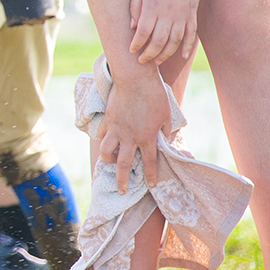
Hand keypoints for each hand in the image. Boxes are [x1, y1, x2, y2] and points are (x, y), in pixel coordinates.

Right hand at [99, 66, 172, 186]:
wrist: (135, 79)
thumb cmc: (154, 95)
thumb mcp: (166, 115)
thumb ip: (164, 131)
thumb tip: (164, 139)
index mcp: (147, 138)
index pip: (150, 163)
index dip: (151, 176)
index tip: (151, 185)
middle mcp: (130, 137)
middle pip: (124, 165)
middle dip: (123, 180)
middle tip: (121, 190)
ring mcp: (116, 129)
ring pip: (107, 152)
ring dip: (108, 160)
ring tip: (110, 162)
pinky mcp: (108, 119)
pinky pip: (103, 134)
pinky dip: (104, 139)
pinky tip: (107, 140)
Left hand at [128, 0, 202, 65]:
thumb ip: (135, 7)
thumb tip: (132, 27)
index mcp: (152, 7)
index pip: (143, 32)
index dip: (137, 44)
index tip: (131, 51)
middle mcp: (168, 14)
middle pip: (158, 41)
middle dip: (149, 54)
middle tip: (141, 61)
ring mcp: (182, 15)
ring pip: (174, 41)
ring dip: (165, 54)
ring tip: (156, 61)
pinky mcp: (192, 14)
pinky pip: (191, 34)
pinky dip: (187, 46)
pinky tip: (182, 55)